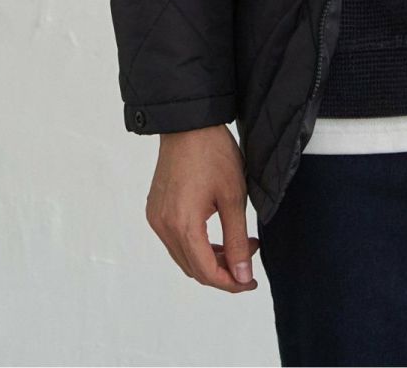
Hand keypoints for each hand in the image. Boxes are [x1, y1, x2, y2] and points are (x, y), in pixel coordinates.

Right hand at [145, 123, 259, 291]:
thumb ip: (237, 240)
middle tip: (249, 256)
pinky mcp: (155, 210)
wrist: (187, 123)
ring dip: (210, 258)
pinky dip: (196, 245)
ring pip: (184, 256)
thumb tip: (243, 275)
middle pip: (193, 268)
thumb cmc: (213, 153)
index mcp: (182, 225)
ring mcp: (156, 218)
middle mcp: (163, 227)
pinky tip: (216, 232)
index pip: (206, 272)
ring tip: (238, 243)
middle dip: (223, 270)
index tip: (251, 281)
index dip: (230, 282)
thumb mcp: (233, 197)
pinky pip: (175, 240)